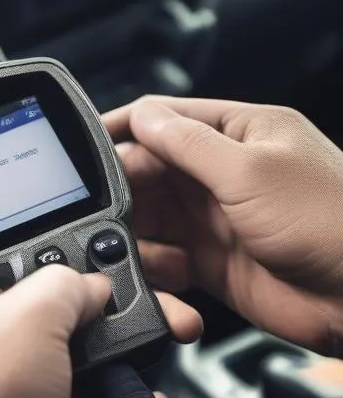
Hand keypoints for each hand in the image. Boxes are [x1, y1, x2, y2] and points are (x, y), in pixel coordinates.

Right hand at [107, 97, 342, 354]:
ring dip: (138, 238)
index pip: (164, 119)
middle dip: (124, 194)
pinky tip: (172, 278)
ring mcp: (215, 219)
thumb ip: (188, 145)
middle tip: (113, 214)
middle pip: (146, 173)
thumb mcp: (251, 171)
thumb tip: (141, 118)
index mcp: (239, 132)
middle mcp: (223, 173)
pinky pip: (162, 261)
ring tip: (155, 255)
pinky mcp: (211, 263)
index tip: (80, 150)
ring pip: (148, 220)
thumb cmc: (333, 222)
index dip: (120, 132)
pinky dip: (155, 271)